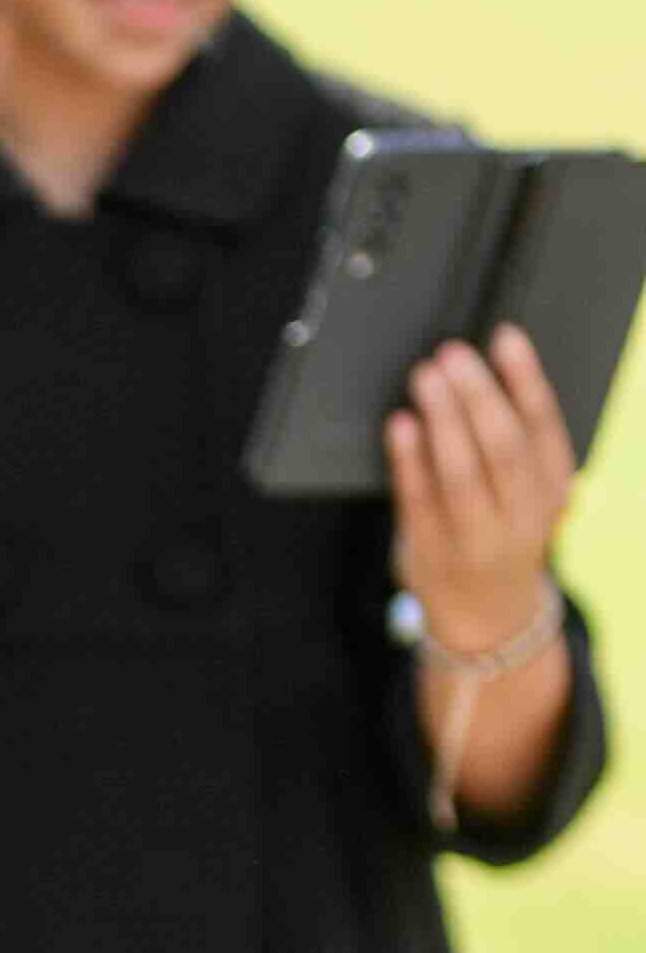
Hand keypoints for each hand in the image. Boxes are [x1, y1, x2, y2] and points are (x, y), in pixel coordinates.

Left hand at [387, 322, 575, 659]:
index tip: (504, 337)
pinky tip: (400, 424)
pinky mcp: (430, 549)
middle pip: (502, 446)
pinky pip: (417, 500)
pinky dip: (407, 459)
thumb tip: (483, 368)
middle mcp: (521, 515)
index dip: (525, 378)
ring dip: (442, 419)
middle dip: (477, 393)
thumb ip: (513, 441)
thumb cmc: (502, 531)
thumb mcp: (529, 490)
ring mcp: (475, 537)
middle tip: (452, 353)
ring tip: (425, 376)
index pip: (543, 427)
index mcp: (551, 488)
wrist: (485, 616)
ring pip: (461, 473)